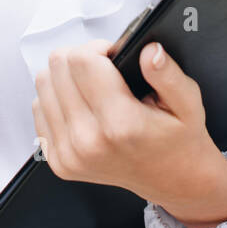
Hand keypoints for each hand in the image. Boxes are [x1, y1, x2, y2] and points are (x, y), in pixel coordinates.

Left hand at [32, 39, 226, 227]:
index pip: (82, 61)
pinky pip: (38, 109)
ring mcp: (69, 154)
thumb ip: (168, 74)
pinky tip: (81, 105)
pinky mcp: (57, 161)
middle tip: (103, 69)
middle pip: (58, 68)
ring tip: (91, 86)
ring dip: (65, 77)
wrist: (172, 179)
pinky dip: (57, 100)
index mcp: (120, 124)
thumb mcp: (188, 102)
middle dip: (80, 59)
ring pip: (43, 85)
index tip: (112, 56)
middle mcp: (88, 142)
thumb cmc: (178, 139)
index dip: (98, 48)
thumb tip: (148, 51)